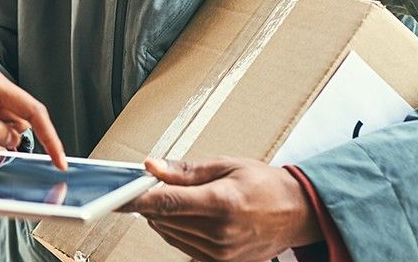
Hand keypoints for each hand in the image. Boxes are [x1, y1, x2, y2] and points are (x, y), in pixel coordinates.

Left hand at [121, 157, 321, 261]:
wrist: (297, 213)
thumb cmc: (265, 185)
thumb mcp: (226, 165)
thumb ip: (185, 170)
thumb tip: (152, 167)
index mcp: (222, 203)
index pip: (166, 202)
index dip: (138, 197)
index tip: (120, 193)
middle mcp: (220, 233)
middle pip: (163, 218)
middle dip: (151, 200)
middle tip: (152, 183)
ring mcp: (220, 252)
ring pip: (168, 233)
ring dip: (162, 215)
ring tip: (178, 197)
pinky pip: (182, 245)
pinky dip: (175, 229)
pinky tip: (186, 214)